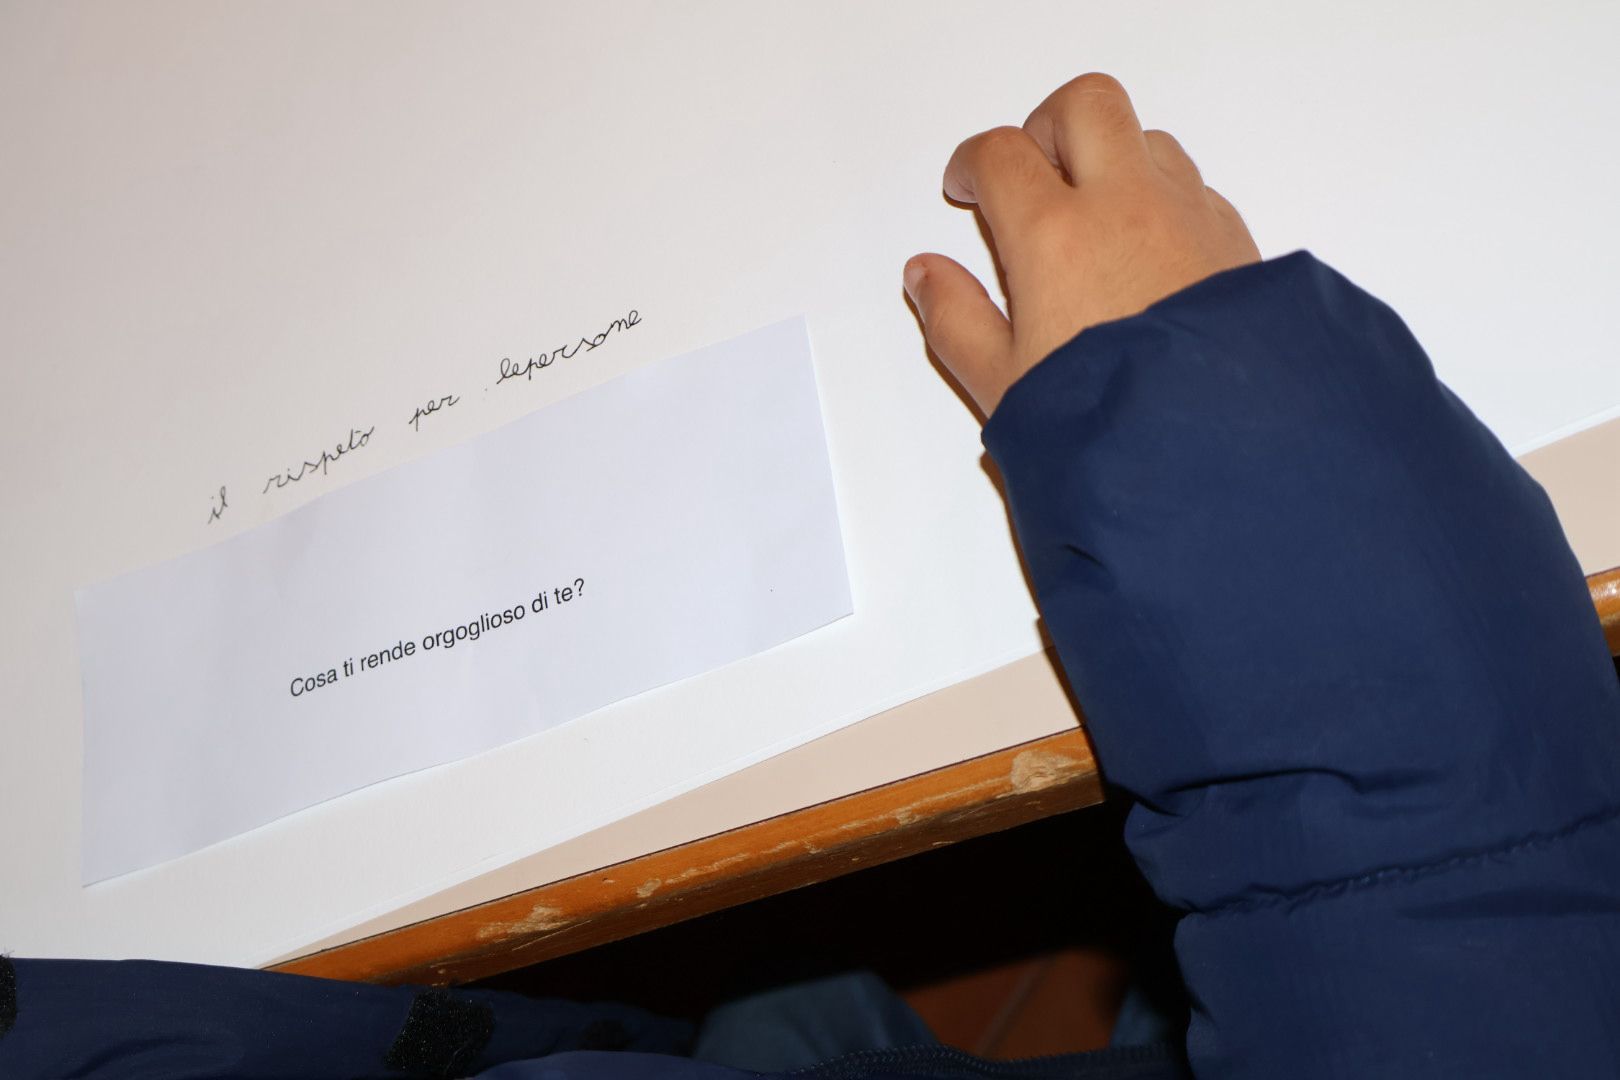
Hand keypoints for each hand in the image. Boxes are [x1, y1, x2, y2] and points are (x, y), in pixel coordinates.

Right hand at [904, 73, 1260, 417]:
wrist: (1215, 458)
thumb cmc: (1107, 428)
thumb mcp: (1003, 386)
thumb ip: (955, 320)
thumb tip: (926, 275)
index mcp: (1055, 235)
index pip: (1000, 154)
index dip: (972, 164)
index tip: (968, 188)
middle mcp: (1126, 207)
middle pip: (1084, 106)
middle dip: (1046, 128)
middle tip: (1031, 176)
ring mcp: (1188, 216)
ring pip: (1146, 138)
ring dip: (1110, 160)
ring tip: (1092, 220)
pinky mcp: (1235, 242)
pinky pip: (1193, 188)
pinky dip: (1161, 201)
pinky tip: (1145, 258)